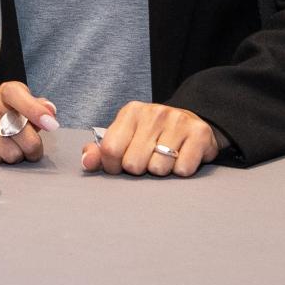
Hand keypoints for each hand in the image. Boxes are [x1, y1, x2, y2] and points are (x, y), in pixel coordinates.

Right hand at [0, 81, 58, 165]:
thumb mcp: (19, 103)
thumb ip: (37, 107)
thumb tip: (50, 111)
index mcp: (6, 91)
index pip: (21, 98)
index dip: (36, 112)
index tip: (51, 125)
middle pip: (24, 137)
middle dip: (32, 148)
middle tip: (28, 148)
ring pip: (9, 153)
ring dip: (13, 156)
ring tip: (7, 146)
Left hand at [81, 101, 218, 177]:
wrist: (190, 122)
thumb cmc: (152, 134)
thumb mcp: (126, 136)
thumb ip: (101, 150)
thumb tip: (86, 163)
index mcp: (131, 112)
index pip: (110, 149)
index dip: (113, 167)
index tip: (120, 167)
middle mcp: (153, 112)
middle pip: (134, 164)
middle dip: (139, 170)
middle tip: (147, 160)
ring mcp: (177, 120)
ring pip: (159, 169)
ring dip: (161, 171)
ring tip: (165, 158)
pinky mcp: (198, 133)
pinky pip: (183, 169)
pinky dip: (181, 171)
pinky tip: (181, 158)